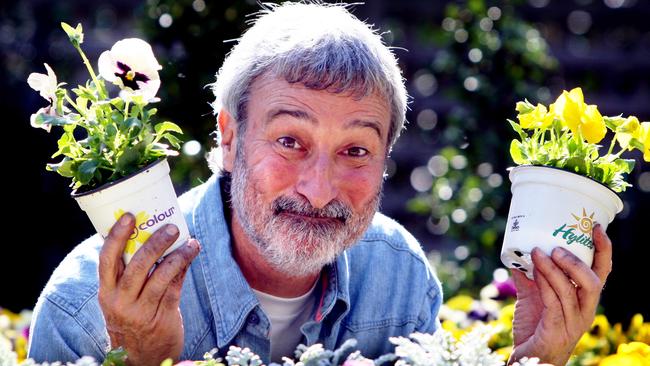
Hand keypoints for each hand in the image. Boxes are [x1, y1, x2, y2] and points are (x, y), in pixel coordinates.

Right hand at [98, 212, 200, 365]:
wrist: (140, 357)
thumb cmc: (132, 317)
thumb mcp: (122, 297)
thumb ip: (131, 272)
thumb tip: (154, 234)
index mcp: (106, 291)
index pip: (106, 259)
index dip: (116, 236)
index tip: (128, 216)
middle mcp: (120, 301)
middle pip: (137, 265)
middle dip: (155, 243)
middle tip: (171, 227)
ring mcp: (141, 311)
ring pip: (160, 276)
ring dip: (177, 255)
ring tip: (190, 241)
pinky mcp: (162, 317)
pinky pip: (175, 287)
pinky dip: (184, 267)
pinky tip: (192, 253)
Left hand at [508, 224, 611, 365]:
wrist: (527, 358)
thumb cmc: (535, 327)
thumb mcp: (531, 297)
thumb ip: (528, 277)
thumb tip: (516, 253)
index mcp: (584, 299)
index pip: (601, 273)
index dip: (603, 251)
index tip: (595, 228)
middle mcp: (584, 311)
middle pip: (594, 282)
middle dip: (577, 261)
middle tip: (557, 246)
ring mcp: (572, 323)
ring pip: (571, 291)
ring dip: (554, 269)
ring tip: (538, 252)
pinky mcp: (556, 331)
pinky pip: (553, 304)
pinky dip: (544, 284)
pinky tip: (532, 271)